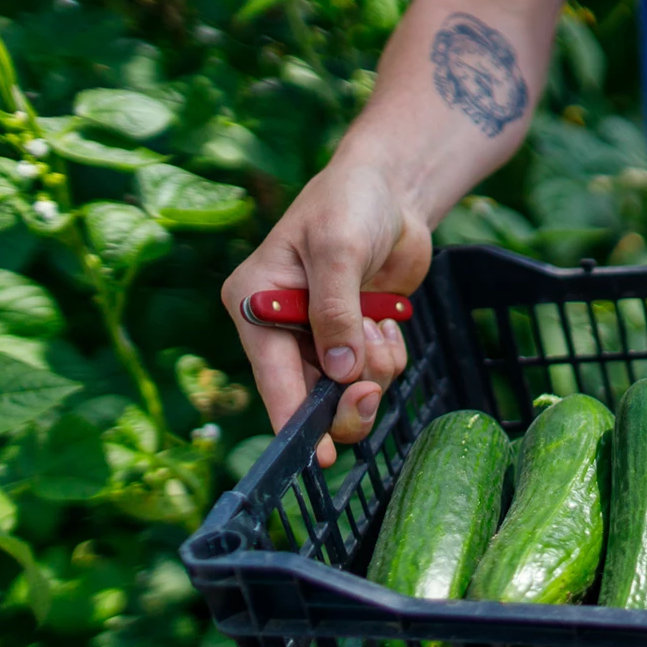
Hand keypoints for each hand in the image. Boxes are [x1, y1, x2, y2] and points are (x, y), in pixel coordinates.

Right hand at [221, 163, 431, 466]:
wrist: (390, 189)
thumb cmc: (350, 205)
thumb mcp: (338, 250)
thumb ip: (336, 312)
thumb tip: (340, 373)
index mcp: (255, 305)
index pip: (272, 376)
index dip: (295, 421)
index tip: (321, 458)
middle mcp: (282, 327)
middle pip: (312, 397)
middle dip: (348, 398)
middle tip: (371, 389)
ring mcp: (321, 335)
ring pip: (351, 389)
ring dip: (375, 367)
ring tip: (378, 323)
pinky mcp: (355, 336)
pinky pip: (377, 370)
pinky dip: (389, 352)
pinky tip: (386, 318)